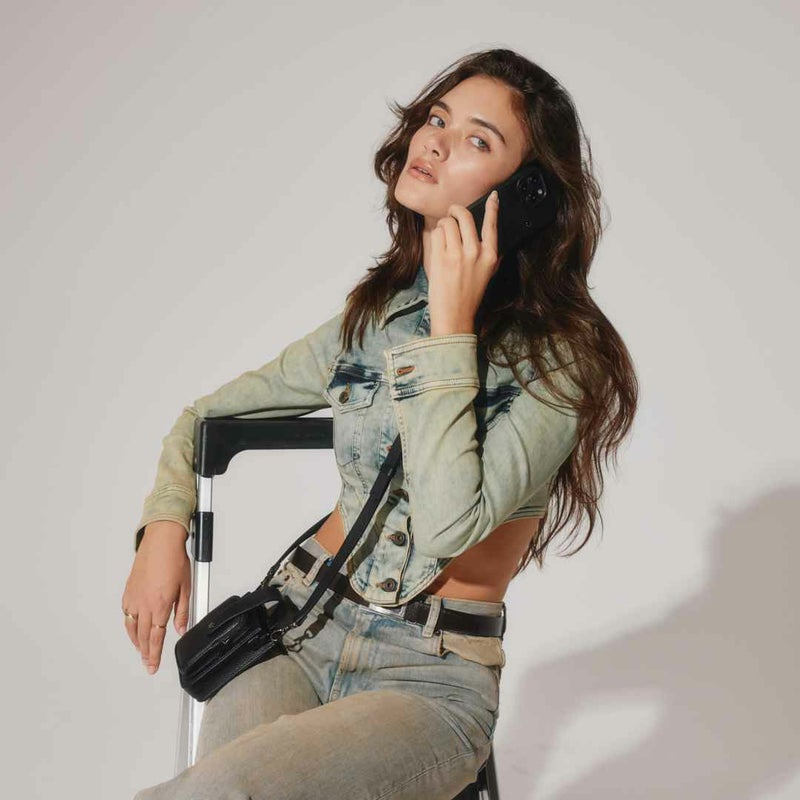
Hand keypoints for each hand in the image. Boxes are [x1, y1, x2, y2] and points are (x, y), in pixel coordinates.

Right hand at [121, 521, 190, 674]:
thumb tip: (181, 628)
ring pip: (131, 627)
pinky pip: (126, 613)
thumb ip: (183, 611)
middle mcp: (144, 604)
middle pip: (142, 636)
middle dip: (145, 653)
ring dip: (136, 641)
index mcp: (159, 605)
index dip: (154, 655)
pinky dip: (129, 624)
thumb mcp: (186, 586)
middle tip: (148, 664)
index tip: (153, 666)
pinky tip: (133, 627)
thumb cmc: (174, 559)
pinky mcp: (129, 591)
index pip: (155, 637)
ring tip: (142, 650)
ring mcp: (134, 597)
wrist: (161, 541)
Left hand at [428, 190, 501, 335]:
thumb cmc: (469, 295)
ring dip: (443, 226)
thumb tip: (486, 229)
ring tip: (443, 237)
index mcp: (490, 256)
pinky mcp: (440, 258)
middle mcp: (475, 252)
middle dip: (455, 211)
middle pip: (464, 216)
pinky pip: (435, 234)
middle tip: (452, 213)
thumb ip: (489, 252)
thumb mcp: (488, 273)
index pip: (492, 225)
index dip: (492, 208)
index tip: (492, 196)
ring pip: (447, 223)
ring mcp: (457, 255)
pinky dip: (434, 237)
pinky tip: (437, 247)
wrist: (454, 315)